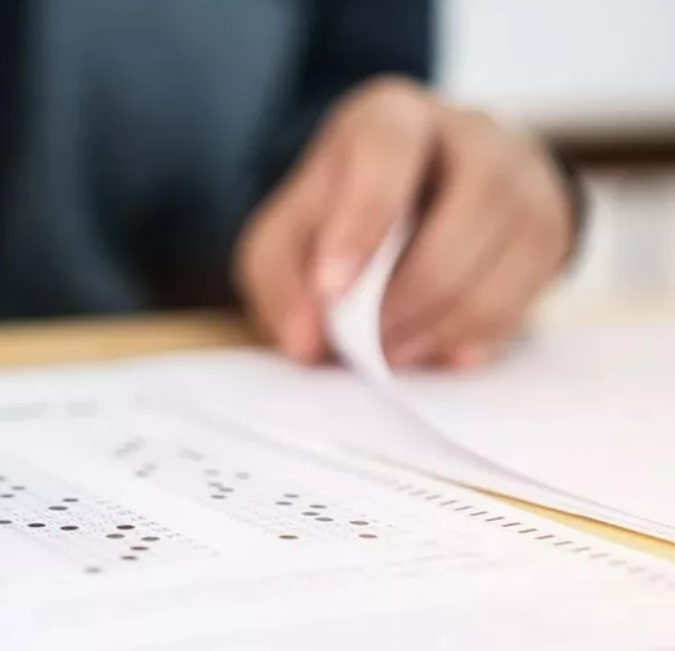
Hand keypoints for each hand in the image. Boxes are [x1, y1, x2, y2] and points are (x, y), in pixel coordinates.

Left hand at [236, 77, 574, 368]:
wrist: (407, 208)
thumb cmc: (339, 218)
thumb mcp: (284, 242)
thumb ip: (280, 284)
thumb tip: (306, 340)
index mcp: (390, 115)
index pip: (387, 148)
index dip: (362, 221)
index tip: (331, 291)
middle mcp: (468, 129)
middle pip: (472, 199)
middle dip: (413, 289)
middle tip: (367, 345)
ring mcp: (521, 173)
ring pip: (513, 244)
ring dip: (448, 317)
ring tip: (395, 354)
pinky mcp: (551, 224)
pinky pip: (534, 284)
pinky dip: (483, 330)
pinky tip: (441, 352)